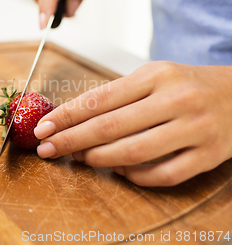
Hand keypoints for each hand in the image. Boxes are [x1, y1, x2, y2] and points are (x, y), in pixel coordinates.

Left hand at [33, 61, 231, 186]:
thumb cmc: (186, 84)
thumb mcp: (152, 77)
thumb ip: (116, 96)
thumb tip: (72, 118)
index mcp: (156, 75)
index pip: (99, 99)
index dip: (66, 116)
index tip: (43, 128)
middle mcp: (176, 100)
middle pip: (110, 127)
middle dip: (71, 140)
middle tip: (47, 148)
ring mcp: (194, 129)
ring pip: (133, 152)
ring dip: (99, 159)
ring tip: (81, 157)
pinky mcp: (208, 155)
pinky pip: (162, 175)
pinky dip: (135, 176)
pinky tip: (120, 170)